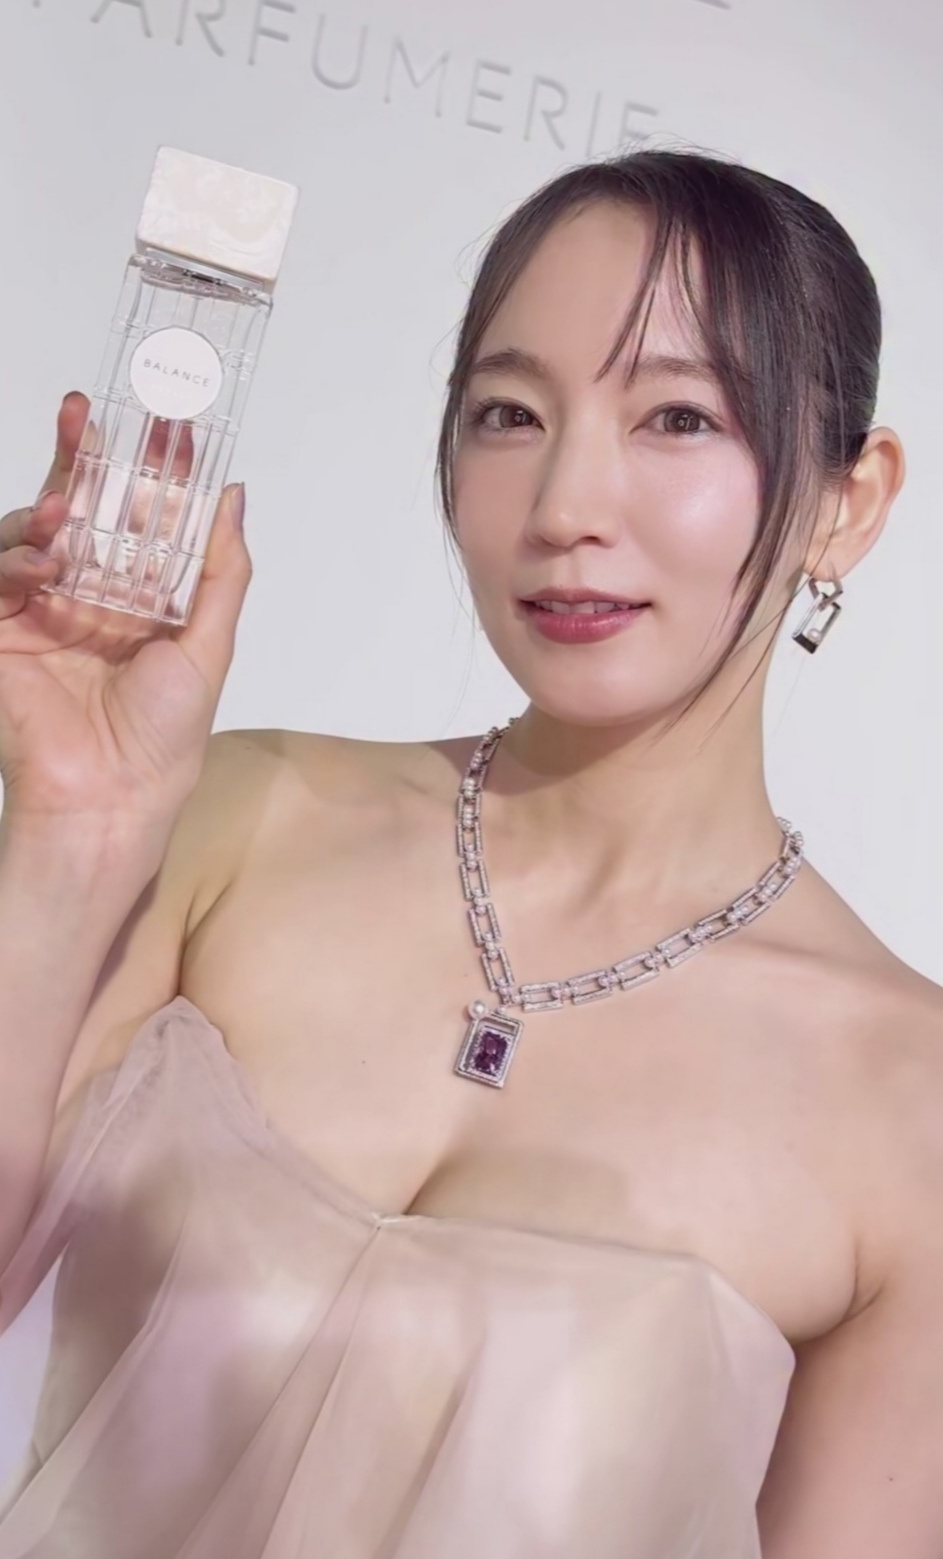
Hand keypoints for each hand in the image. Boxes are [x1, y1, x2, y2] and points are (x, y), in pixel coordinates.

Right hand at [0, 392, 251, 830]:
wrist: (111, 795)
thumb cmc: (163, 737)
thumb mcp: (209, 644)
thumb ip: (221, 570)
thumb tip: (233, 497)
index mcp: (138, 597)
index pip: (139, 515)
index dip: (149, 468)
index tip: (165, 423)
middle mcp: (87, 595)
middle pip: (80, 506)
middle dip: (82, 454)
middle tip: (86, 411)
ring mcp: (40, 609)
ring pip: (32, 529)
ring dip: (48, 507)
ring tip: (66, 512)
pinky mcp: (0, 629)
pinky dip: (15, 556)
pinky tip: (42, 561)